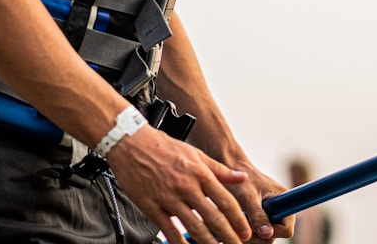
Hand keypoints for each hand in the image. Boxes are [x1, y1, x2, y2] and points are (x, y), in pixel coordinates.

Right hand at [107, 125, 251, 243]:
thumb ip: (219, 169)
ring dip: (209, 243)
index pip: (225, 201)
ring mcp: (169, 198)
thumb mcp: (195, 153)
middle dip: (228, 236)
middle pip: (213, 217)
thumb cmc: (162, 146)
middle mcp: (187, 187)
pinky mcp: (152, 206)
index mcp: (199, 173)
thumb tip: (241, 177)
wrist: (131, 142)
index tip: (245, 231)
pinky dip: (180, 243)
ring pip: (194, 226)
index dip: (238, 219)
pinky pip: (169, 230)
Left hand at [224, 160, 292, 240]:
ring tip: (238, 220)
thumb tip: (267, 234)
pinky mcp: (259, 217)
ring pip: (263, 236)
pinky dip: (246, 232)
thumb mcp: (247, 196)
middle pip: (273, 235)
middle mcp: (279, 209)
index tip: (255, 227)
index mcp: (283, 200)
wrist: (229, 168)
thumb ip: (258, 214)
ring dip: (250, 234)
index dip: (272, 232)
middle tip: (241, 224)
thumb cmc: (239, 179)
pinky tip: (236, 223)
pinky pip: (256, 233)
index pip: (287, 230)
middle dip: (257, 235)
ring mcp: (269, 214)